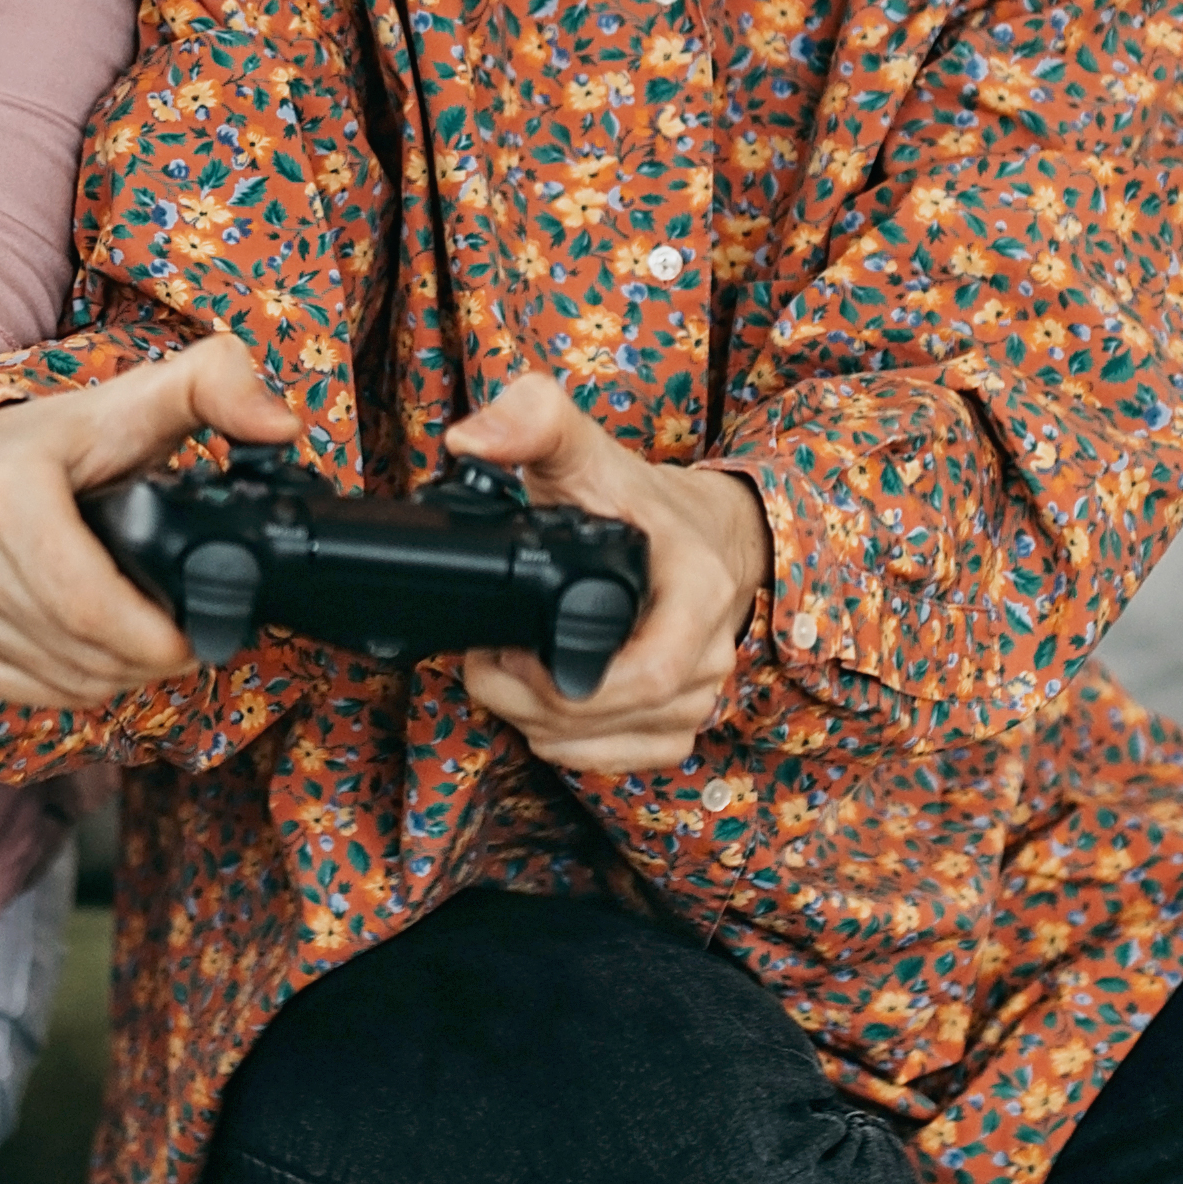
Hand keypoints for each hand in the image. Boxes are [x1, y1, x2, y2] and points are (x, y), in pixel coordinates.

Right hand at [0, 337, 307, 715]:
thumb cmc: (61, 438)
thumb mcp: (139, 398)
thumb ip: (217, 386)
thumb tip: (279, 427)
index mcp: (7, 494)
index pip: (87, 604)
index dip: (156, 638)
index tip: (200, 634)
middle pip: (81, 651)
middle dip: (151, 661)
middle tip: (191, 640)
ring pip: (61, 680)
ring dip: (122, 677)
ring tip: (153, 643)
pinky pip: (28, 694)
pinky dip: (77, 686)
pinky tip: (102, 653)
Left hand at [439, 374, 767, 780]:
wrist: (696, 532)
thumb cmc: (638, 500)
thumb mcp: (586, 451)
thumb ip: (533, 422)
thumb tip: (471, 440)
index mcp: (700, 592)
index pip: (645, 676)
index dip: (562, 683)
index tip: (508, 651)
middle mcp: (711, 654)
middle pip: (614, 715)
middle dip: (528, 700)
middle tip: (485, 658)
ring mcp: (699, 697)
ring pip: (609, 744)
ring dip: (539, 724)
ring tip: (506, 675)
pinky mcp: (680, 724)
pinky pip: (623, 761)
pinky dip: (570, 746)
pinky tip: (543, 710)